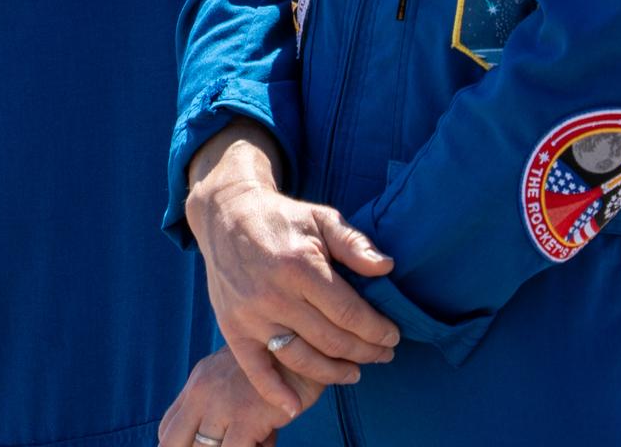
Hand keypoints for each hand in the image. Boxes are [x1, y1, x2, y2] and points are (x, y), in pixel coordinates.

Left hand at [158, 345, 324, 445]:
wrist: (307, 345)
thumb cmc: (280, 368)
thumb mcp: (242, 385)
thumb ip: (230, 416)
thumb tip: (249, 443)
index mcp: (198, 382)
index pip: (167, 427)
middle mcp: (201, 391)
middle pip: (171, 442)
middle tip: (224, 444)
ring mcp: (220, 404)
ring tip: (255, 440)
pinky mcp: (245, 417)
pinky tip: (266, 441)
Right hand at [185, 129, 396, 412]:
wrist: (227, 215)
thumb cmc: (282, 218)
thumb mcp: (321, 218)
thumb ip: (354, 244)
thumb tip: (387, 267)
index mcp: (300, 266)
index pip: (348, 313)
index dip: (376, 330)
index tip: (393, 336)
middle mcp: (275, 295)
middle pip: (330, 340)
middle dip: (364, 352)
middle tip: (383, 355)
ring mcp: (252, 315)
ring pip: (301, 359)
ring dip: (333, 373)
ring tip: (354, 372)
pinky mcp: (233, 328)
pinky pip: (256, 369)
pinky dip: (275, 392)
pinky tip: (294, 406)